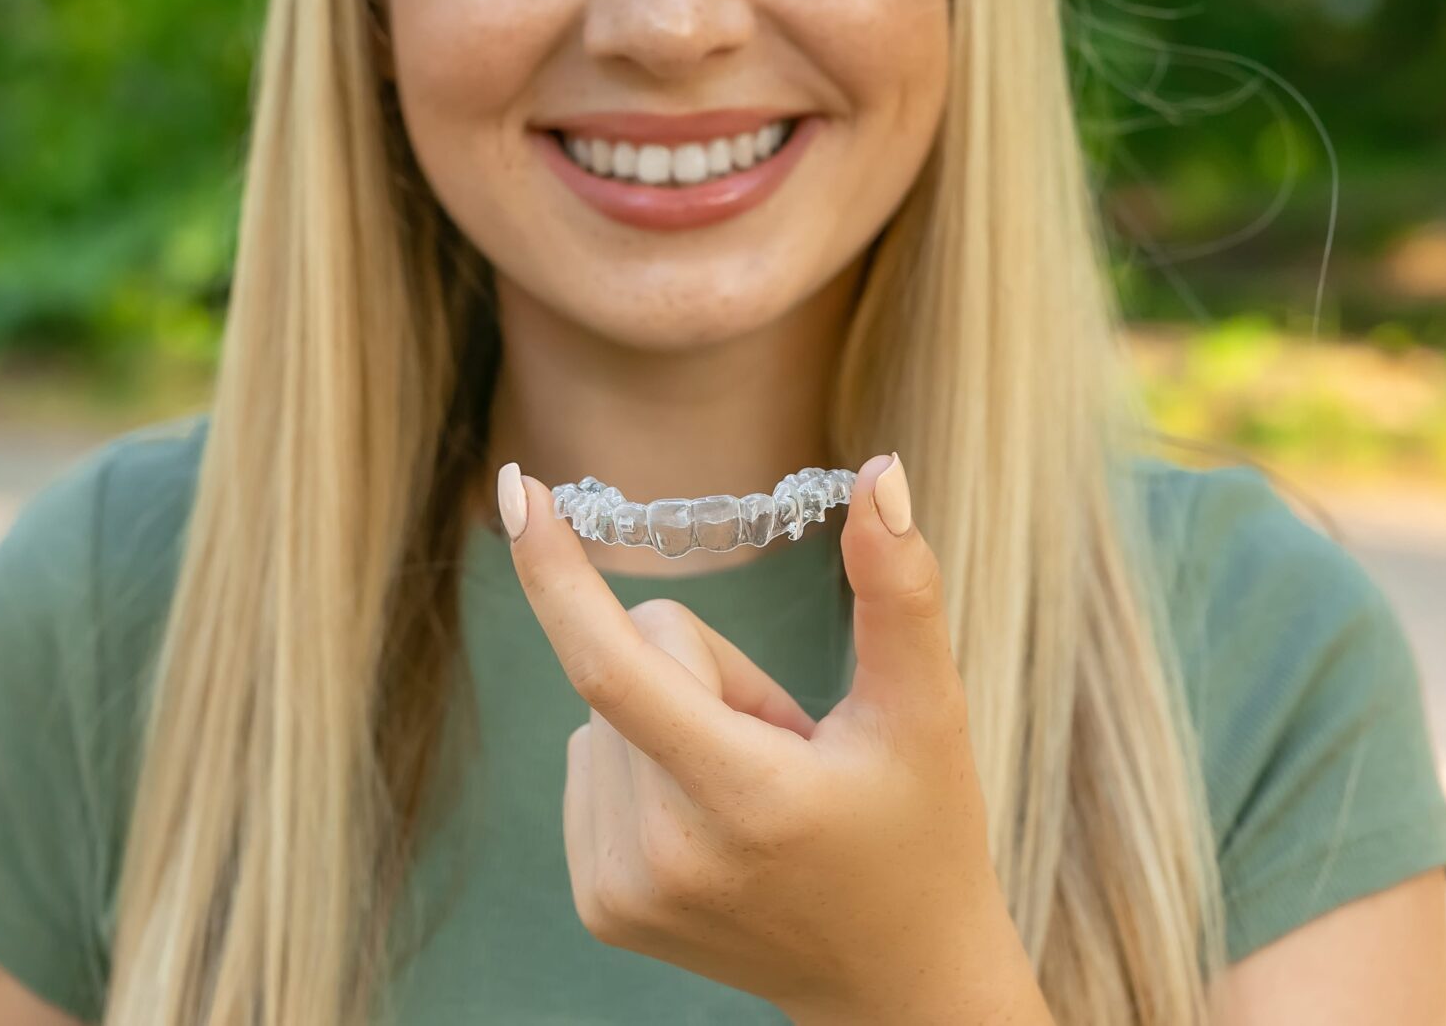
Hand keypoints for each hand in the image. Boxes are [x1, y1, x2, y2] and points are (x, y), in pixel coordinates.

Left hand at [498, 453, 1052, 1025]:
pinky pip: (589, 758)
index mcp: (743, 797)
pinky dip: (649, 765)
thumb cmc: (922, 836)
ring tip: (760, 794)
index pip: (614, 667)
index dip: (559, 574)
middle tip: (790, 749)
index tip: (519, 489)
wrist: (896, 984)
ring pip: (605, 708)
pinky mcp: (599, 902)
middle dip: (711, 671)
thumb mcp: (926, 714)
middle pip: (637, 657)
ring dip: (681, 722)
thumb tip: (883, 472)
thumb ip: (899, 591)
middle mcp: (661, 851)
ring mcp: (620, 886)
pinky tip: (720, 823)